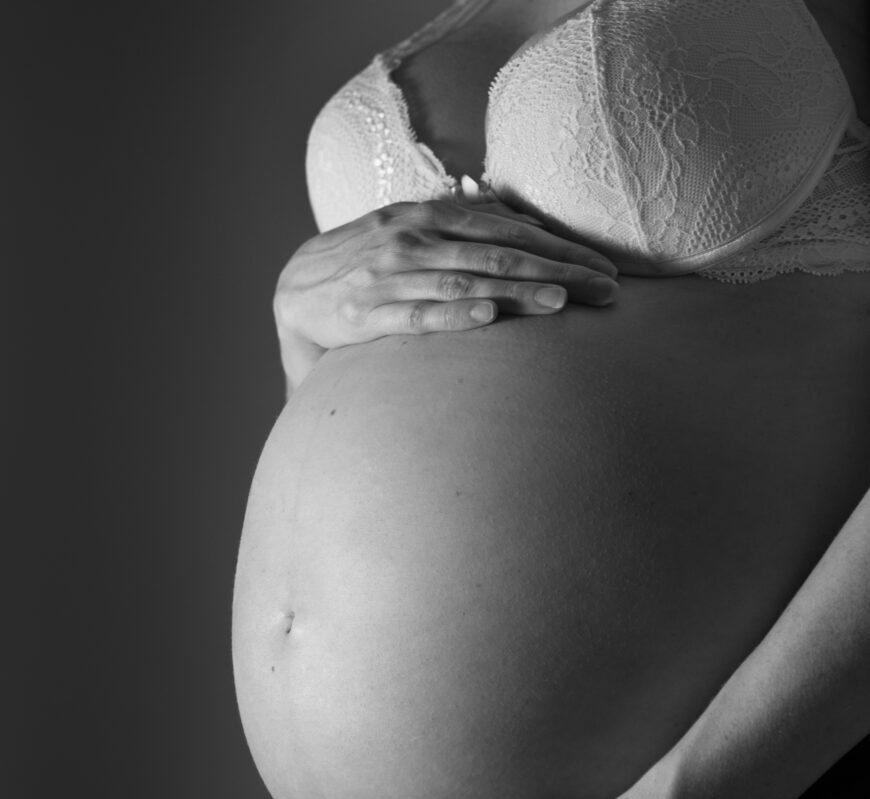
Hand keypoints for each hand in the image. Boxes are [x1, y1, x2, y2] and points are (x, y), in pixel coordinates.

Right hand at [274, 196, 618, 387]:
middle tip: (607, 290)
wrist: (294, 288)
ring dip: (518, 291)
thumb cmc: (367, 263)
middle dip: (558, 271)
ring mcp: (390, 276)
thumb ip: (465, 229)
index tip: (605, 269)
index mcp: (429, 216)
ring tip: (565, 303)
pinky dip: (455, 314)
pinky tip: (489, 317)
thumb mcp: (413, 232)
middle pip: (499, 254)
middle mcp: (414, 239)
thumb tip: (530, 230)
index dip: (561, 249)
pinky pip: (419, 315)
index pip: (509, 230)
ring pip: (466, 281)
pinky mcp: (367, 314)